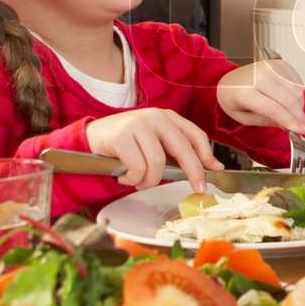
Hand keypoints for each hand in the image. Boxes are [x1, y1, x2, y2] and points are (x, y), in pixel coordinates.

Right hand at [85, 108, 221, 189]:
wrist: (89, 138)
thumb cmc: (126, 143)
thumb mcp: (154, 141)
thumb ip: (177, 151)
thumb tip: (210, 167)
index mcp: (167, 117)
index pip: (195, 135)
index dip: (207, 154)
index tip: (214, 171)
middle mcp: (155, 117)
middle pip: (182, 148)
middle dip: (193, 172)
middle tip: (197, 188)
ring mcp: (137, 125)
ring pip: (158, 162)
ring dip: (150, 180)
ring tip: (139, 183)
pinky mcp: (121, 136)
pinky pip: (137, 167)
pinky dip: (133, 179)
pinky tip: (125, 177)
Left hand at [218, 58, 304, 132]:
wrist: (231, 80)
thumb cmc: (234, 98)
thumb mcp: (243, 118)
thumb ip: (266, 121)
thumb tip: (290, 124)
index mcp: (245, 91)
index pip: (274, 109)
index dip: (290, 121)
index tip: (302, 130)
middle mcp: (259, 76)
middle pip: (289, 100)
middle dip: (298, 115)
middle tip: (301, 125)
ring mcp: (270, 67)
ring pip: (296, 91)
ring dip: (299, 105)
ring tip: (292, 113)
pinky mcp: (280, 64)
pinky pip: (298, 82)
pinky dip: (298, 94)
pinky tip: (290, 100)